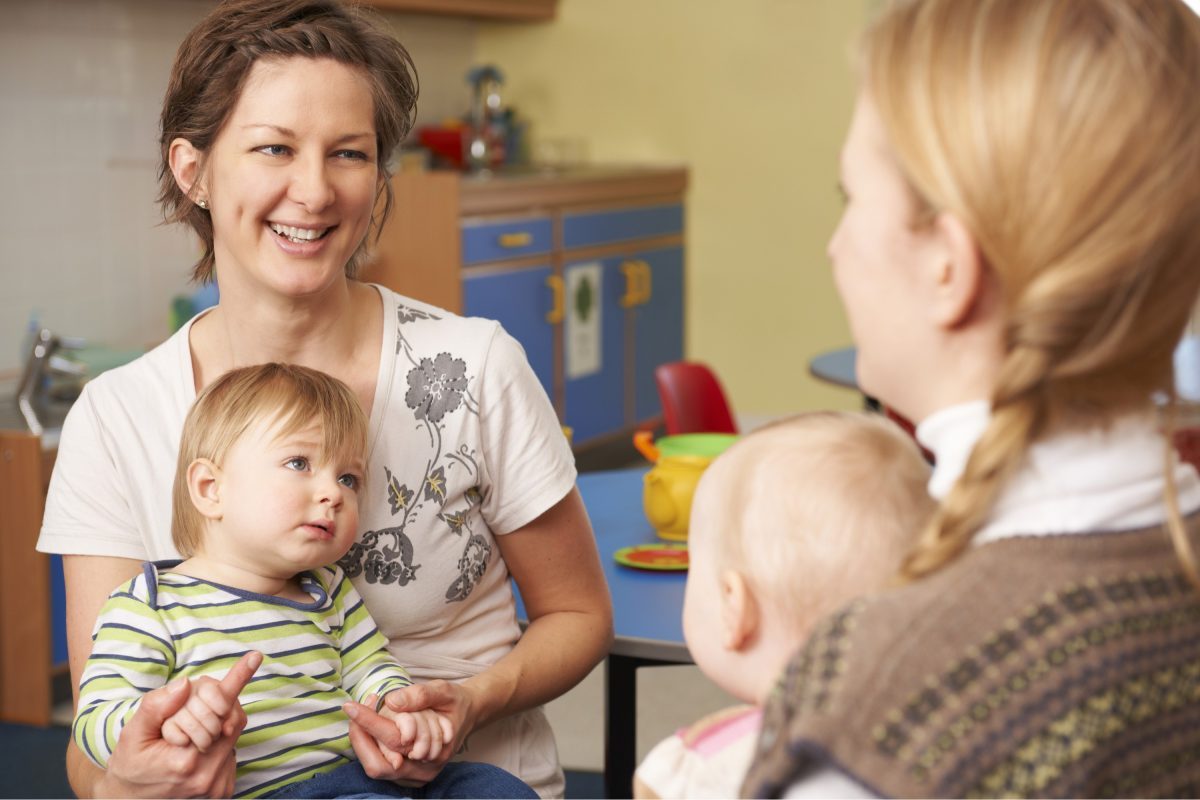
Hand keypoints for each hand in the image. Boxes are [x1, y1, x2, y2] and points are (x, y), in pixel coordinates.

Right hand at [96, 651, 261, 798]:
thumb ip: (156, 708)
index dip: (237, 680)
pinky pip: (231, 752)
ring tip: (187, 739)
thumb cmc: (130, 765)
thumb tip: (185, 685)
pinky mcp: (223, 790)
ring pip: (232, 735)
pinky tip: (195, 751)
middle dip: (215, 707)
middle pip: (231, 719)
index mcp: (184, 760)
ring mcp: (217, 786)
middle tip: (188, 715)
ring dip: (217, 727)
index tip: (254, 656)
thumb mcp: (132, 734)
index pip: (221, 711)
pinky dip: (217, 744)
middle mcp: (206, 776)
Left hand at [343, 681, 476, 785]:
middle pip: (377, 764)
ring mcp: (414, 777)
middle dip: (361, 736)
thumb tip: (391, 701)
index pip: (392, 741)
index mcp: (434, 752)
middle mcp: (423, 772)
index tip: (350, 706)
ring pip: (376, 765)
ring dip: (366, 739)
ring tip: (369, 713)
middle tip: (355, 710)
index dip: (368, 723)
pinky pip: (380, 763)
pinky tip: (374, 724)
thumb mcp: (443, 691)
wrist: (469, 715)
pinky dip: (371, 743)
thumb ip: (419, 695)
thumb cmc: (455, 703)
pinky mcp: (407, 775)